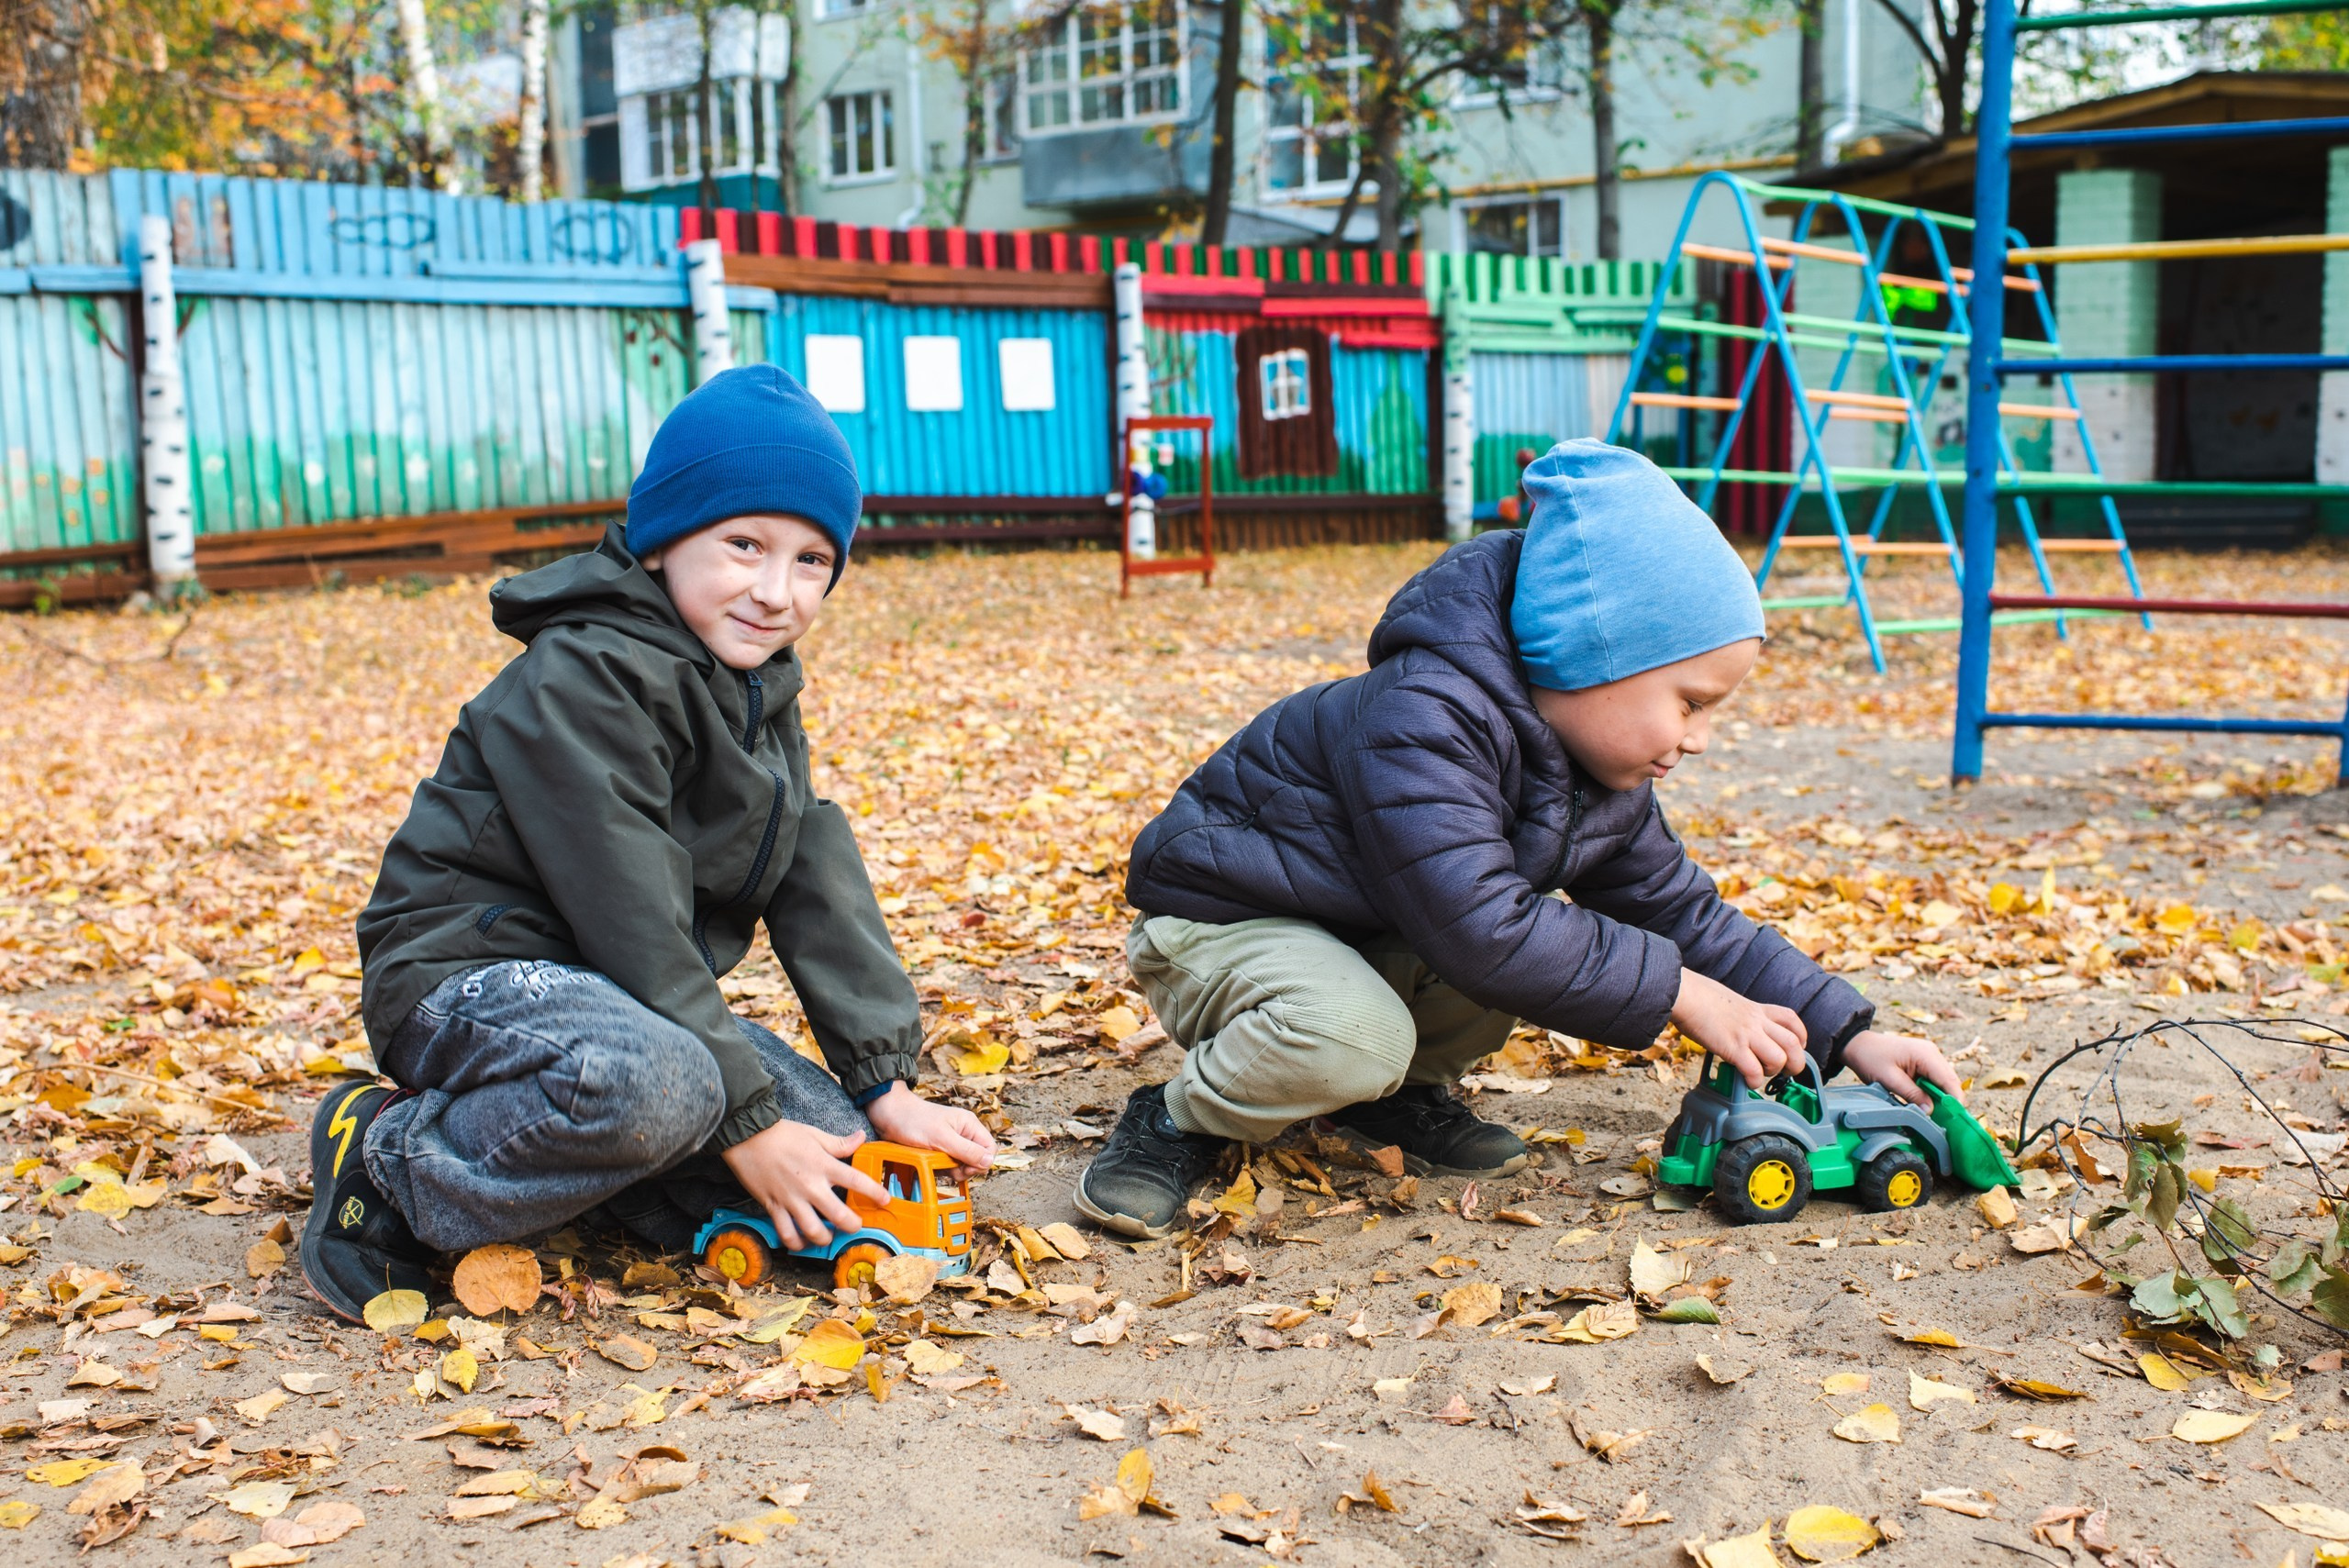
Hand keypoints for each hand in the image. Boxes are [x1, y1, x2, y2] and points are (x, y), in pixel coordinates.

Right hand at [719, 1119, 891, 1251]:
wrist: (748, 1136)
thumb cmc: (782, 1133)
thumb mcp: (815, 1134)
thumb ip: (839, 1143)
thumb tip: (861, 1137)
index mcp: (823, 1165)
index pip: (856, 1181)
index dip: (874, 1193)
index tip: (885, 1200)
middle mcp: (810, 1185)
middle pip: (839, 1215)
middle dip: (852, 1225)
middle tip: (855, 1225)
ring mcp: (791, 1199)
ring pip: (813, 1231)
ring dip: (825, 1238)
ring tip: (829, 1236)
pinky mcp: (773, 1206)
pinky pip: (786, 1233)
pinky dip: (795, 1243)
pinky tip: (802, 1241)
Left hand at [866, 1083, 995, 1178]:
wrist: (888, 1113)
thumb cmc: (913, 1120)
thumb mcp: (941, 1138)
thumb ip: (967, 1150)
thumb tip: (989, 1162)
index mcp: (969, 1125)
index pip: (989, 1149)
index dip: (980, 1163)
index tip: (964, 1167)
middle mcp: (963, 1133)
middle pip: (977, 1159)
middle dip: (965, 1168)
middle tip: (948, 1168)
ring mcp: (951, 1141)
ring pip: (962, 1164)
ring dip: (951, 1169)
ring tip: (936, 1164)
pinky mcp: (939, 1148)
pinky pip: (948, 1164)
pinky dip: (941, 1168)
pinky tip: (931, 1164)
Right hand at [1671, 969, 1807, 1089]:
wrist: (1684, 993)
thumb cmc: (1699, 996)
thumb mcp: (1730, 1001)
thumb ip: (1741, 1015)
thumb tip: (1737, 1027)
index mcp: (1757, 1009)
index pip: (1792, 1020)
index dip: (1801, 1037)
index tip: (1796, 1048)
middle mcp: (1756, 1022)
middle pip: (1794, 1044)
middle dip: (1796, 1063)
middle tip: (1785, 1071)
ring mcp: (1746, 1035)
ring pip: (1779, 1059)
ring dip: (1773, 1072)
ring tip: (1760, 1072)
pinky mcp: (1732, 1047)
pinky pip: (1754, 1071)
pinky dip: (1754, 1080)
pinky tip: (1746, 1080)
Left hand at [1841, 1029, 1961, 1108]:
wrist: (1857, 1045)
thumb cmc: (1870, 1058)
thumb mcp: (1889, 1079)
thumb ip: (1912, 1094)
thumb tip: (1930, 1111)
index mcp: (1926, 1054)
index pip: (1949, 1081)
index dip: (1954, 1101)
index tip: (1955, 1119)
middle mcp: (1932, 1053)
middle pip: (1949, 1082)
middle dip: (1948, 1101)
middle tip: (1945, 1122)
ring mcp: (1928, 1056)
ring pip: (1943, 1082)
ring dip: (1940, 1097)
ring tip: (1935, 1115)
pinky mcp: (1923, 1061)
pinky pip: (1933, 1079)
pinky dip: (1932, 1092)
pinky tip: (1926, 1104)